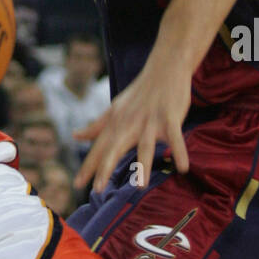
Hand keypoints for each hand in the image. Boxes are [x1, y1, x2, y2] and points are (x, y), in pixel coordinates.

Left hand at [74, 58, 191, 192]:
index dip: (88, 166)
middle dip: (106, 168)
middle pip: (115, 148)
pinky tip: (183, 168)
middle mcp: (130, 124)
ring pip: (145, 146)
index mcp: (116, 123)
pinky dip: (179, 152)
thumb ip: (96, 126)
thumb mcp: (114, 109)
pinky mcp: (170, 118)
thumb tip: (75, 136)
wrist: (165, 68)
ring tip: (141, 186)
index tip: (77, 184)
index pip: (99, 148)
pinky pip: (175, 138)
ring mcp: (150, 122)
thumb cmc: (139, 93)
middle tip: (98, 189)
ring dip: (144, 166)